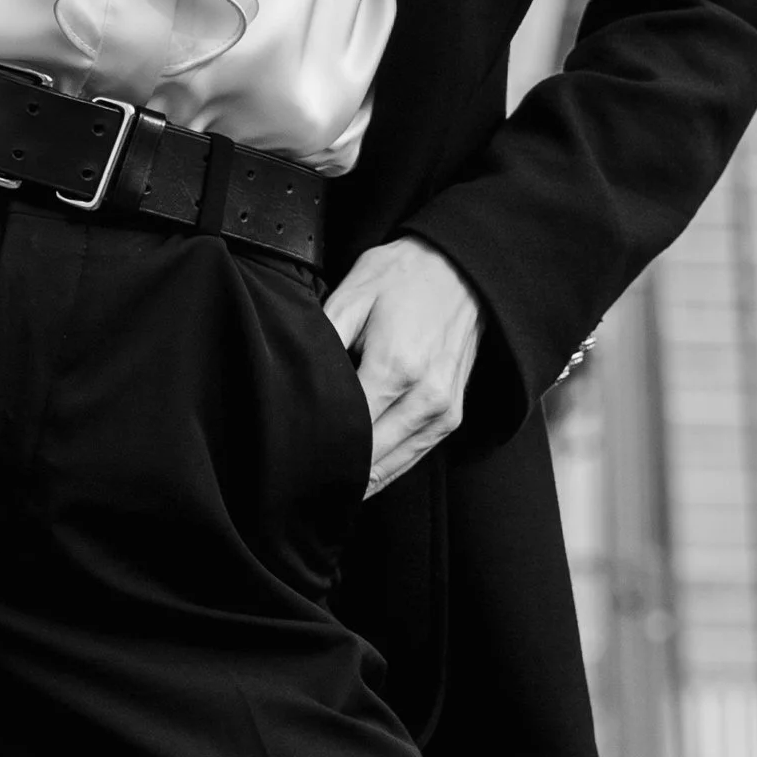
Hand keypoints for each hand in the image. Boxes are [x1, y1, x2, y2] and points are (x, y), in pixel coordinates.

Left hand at [323, 237, 482, 497]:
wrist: (460, 269)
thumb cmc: (402, 276)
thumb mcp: (353, 293)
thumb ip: (326, 339)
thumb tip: (299, 379)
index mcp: (395, 366)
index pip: (351, 429)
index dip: (321, 447)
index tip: (296, 459)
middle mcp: (425, 397)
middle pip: (373, 456)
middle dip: (339, 470)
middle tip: (303, 480)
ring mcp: (444, 410)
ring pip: (396, 465)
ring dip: (365, 479)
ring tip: (328, 486)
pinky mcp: (453, 415)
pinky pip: (417, 455)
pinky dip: (391, 467)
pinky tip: (366, 474)